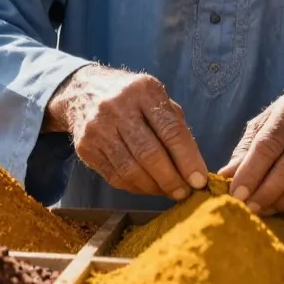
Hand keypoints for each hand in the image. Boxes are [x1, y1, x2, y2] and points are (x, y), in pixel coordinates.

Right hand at [46, 66, 207, 198]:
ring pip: (131, 170)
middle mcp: (117, 107)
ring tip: (168, 192)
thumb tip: (194, 169)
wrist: (83, 91)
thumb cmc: (133, 99)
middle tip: (185, 193)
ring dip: (154, 188)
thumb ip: (175, 128)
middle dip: (171, 179)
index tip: (199, 180)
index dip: (188, 160)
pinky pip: (115, 177)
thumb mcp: (156, 99)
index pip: (171, 130)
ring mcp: (98, 128)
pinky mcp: (85, 147)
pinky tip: (148, 187)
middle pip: (149, 154)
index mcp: (144, 90)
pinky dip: (136, 188)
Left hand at [221, 92, 283, 215]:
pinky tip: (281, 206)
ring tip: (262, 209)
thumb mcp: (265, 124)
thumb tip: (225, 177)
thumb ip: (246, 150)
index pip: (269, 143)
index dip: (252, 171)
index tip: (236, 193)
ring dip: (280, 201)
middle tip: (248, 207)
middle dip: (265, 191)